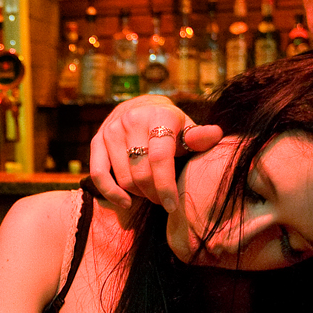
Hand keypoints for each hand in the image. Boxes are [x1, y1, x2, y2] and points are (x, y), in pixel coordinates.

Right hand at [87, 95, 222, 213]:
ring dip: (138, 194)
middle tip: (163, 200)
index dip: (166, 186)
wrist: (141, 107)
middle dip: (154, 193)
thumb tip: (216, 134)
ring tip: (150, 194)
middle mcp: (132, 119)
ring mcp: (111, 130)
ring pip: (123, 177)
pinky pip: (98, 174)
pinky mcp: (96, 140)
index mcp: (159, 115)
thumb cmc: (170, 125)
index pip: (160, 157)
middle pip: (141, 172)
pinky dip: (111, 193)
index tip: (173, 206)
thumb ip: (198, 136)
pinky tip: (126, 202)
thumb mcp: (186, 128)